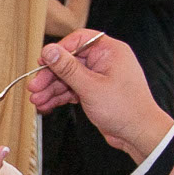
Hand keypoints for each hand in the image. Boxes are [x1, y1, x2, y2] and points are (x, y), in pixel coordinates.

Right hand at [28, 29, 173, 162]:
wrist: (139, 134)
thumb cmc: (125, 109)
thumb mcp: (90, 87)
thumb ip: (67, 68)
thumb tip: (50, 50)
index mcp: (110, 51)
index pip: (78, 40)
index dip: (58, 50)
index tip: (42, 62)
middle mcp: (105, 61)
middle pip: (70, 61)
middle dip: (51, 76)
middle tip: (35, 86)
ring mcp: (101, 77)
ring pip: (70, 78)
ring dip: (53, 89)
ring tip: (37, 100)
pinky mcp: (97, 92)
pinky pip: (75, 89)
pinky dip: (61, 97)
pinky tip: (47, 104)